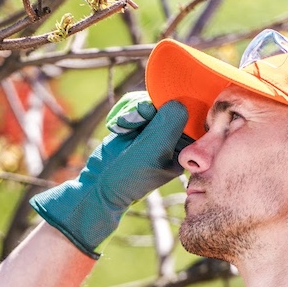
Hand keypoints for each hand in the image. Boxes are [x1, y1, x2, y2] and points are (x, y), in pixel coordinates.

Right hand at [30, 92, 189, 257]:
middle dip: (146, 109)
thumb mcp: (153, 150)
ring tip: (121, 127)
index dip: (174, 107)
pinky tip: (116, 128)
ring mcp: (152, 130)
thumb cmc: (129, 175)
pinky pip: (134, 105)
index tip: (156, 113)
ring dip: (131, 111)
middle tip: (133, 122)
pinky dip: (122, 113)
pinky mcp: (135, 125)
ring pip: (148, 102)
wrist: (98, 184)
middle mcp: (170, 138)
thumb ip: (168, 124)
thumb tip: (178, 101)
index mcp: (184, 148)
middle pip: (166, 104)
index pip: (189, 116)